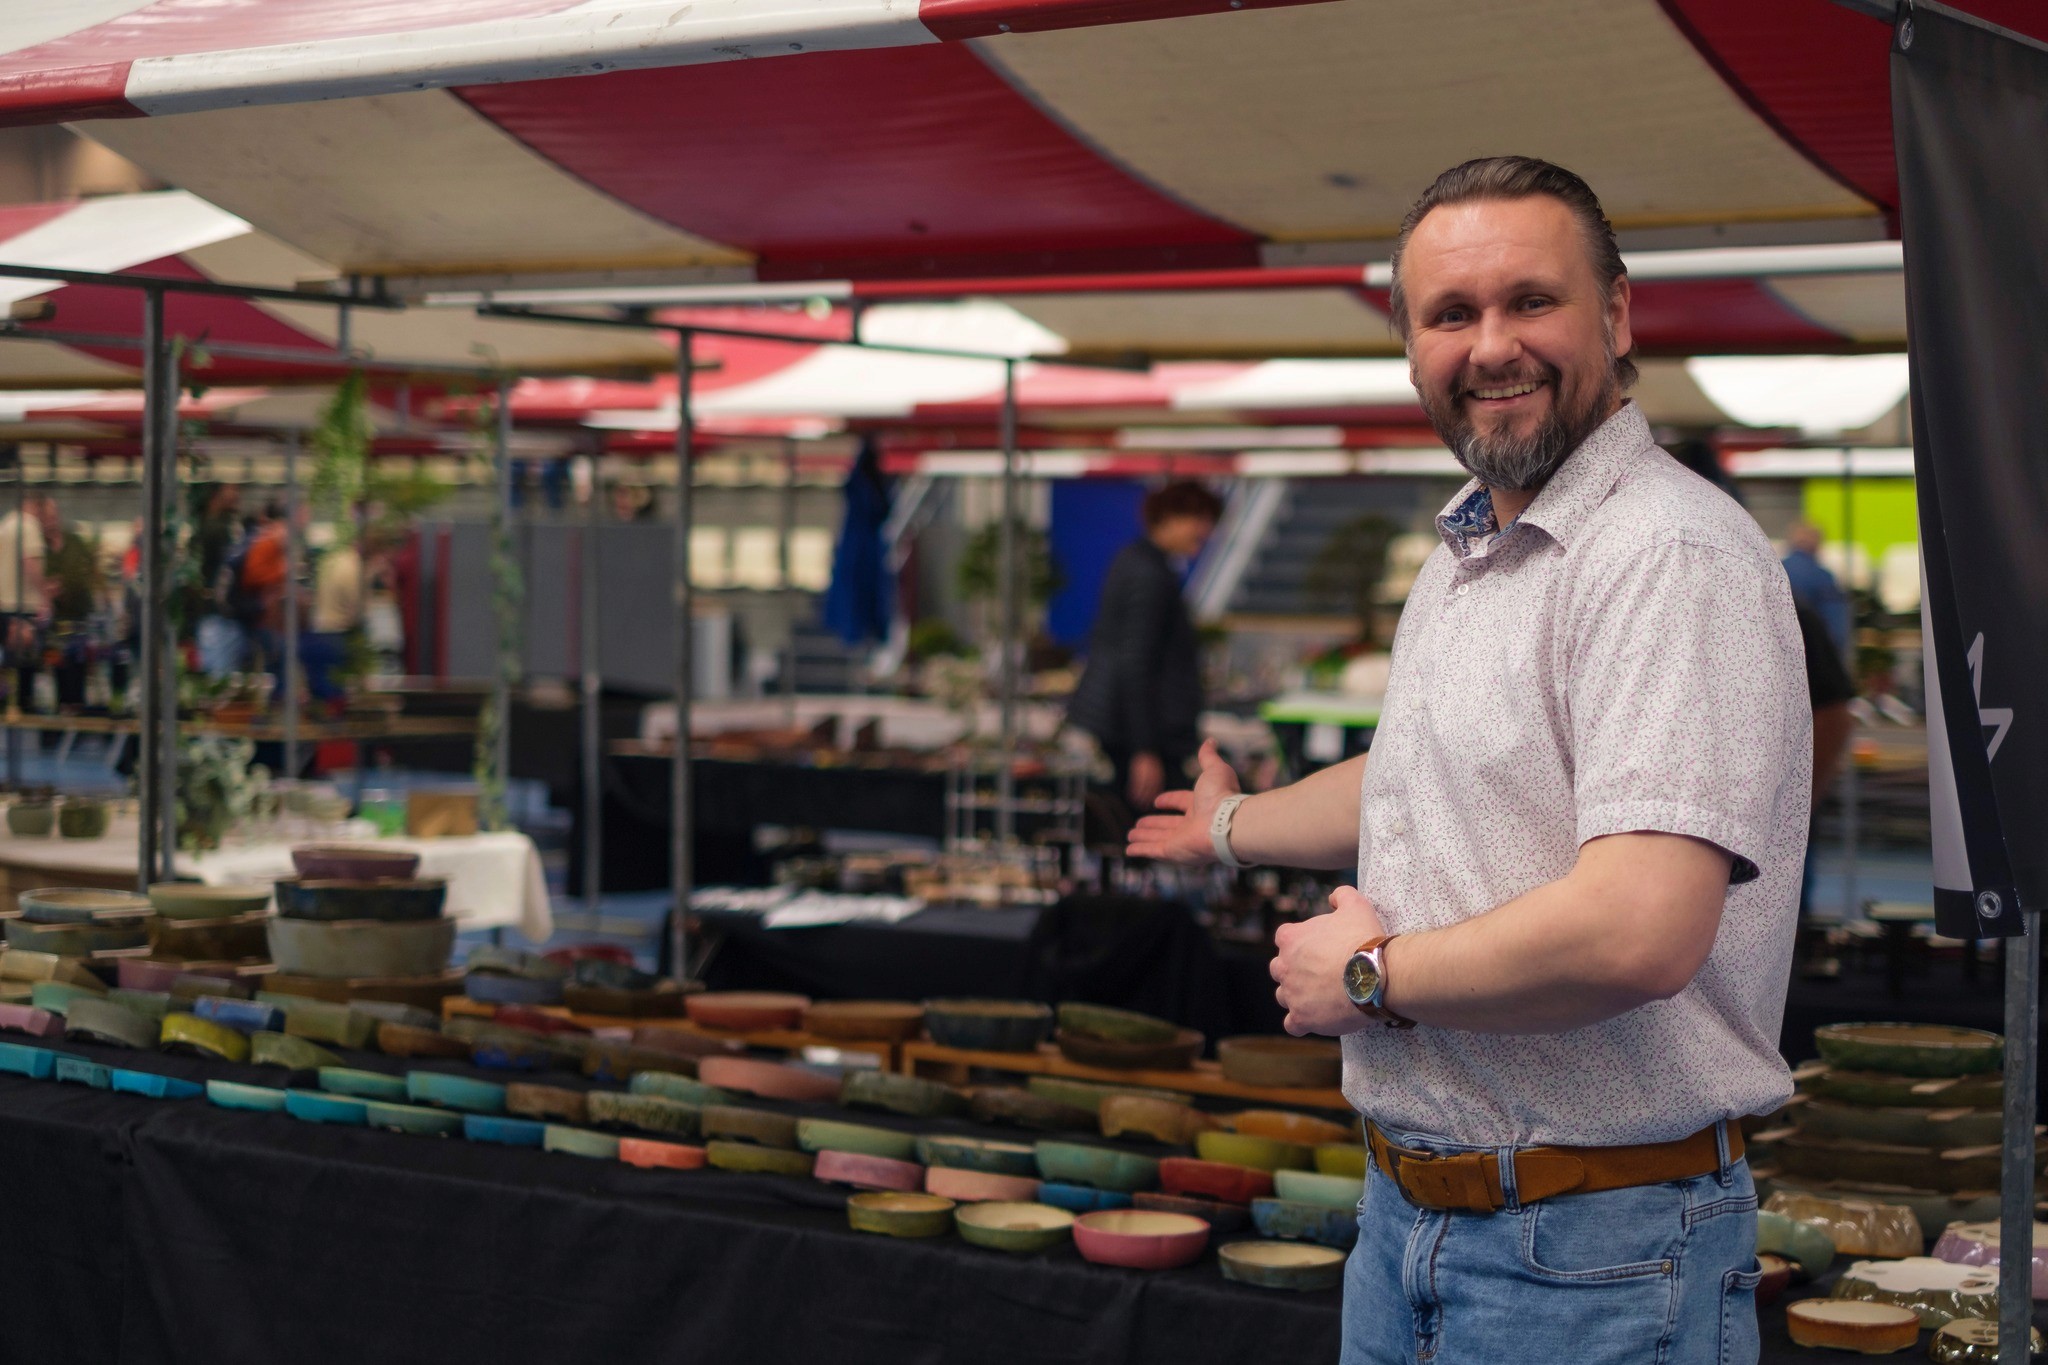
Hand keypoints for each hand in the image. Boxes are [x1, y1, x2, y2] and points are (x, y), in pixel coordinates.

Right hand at [1126, 739, 1239, 863]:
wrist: (1225, 822)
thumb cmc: (1221, 796)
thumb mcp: (1213, 770)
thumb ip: (1208, 757)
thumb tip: (1210, 741)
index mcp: (1201, 806)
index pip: (1181, 803)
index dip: (1169, 801)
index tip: (1156, 801)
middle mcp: (1192, 825)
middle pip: (1168, 825)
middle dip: (1153, 824)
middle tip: (1138, 824)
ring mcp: (1182, 840)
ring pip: (1158, 839)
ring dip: (1144, 837)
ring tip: (1130, 836)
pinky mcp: (1173, 852)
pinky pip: (1153, 851)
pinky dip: (1140, 850)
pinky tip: (1129, 850)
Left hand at [1270, 885, 1386, 1036]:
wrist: (1375, 975)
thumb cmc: (1364, 939)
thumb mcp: (1356, 905)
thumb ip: (1342, 896)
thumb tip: (1335, 897)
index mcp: (1291, 939)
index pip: (1284, 938)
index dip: (1300, 943)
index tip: (1318, 948)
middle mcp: (1284, 966)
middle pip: (1279, 968)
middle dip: (1295, 970)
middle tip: (1321, 973)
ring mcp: (1291, 994)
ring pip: (1284, 996)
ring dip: (1297, 995)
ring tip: (1321, 996)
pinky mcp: (1302, 1018)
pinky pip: (1292, 1024)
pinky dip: (1300, 1022)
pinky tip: (1315, 1018)